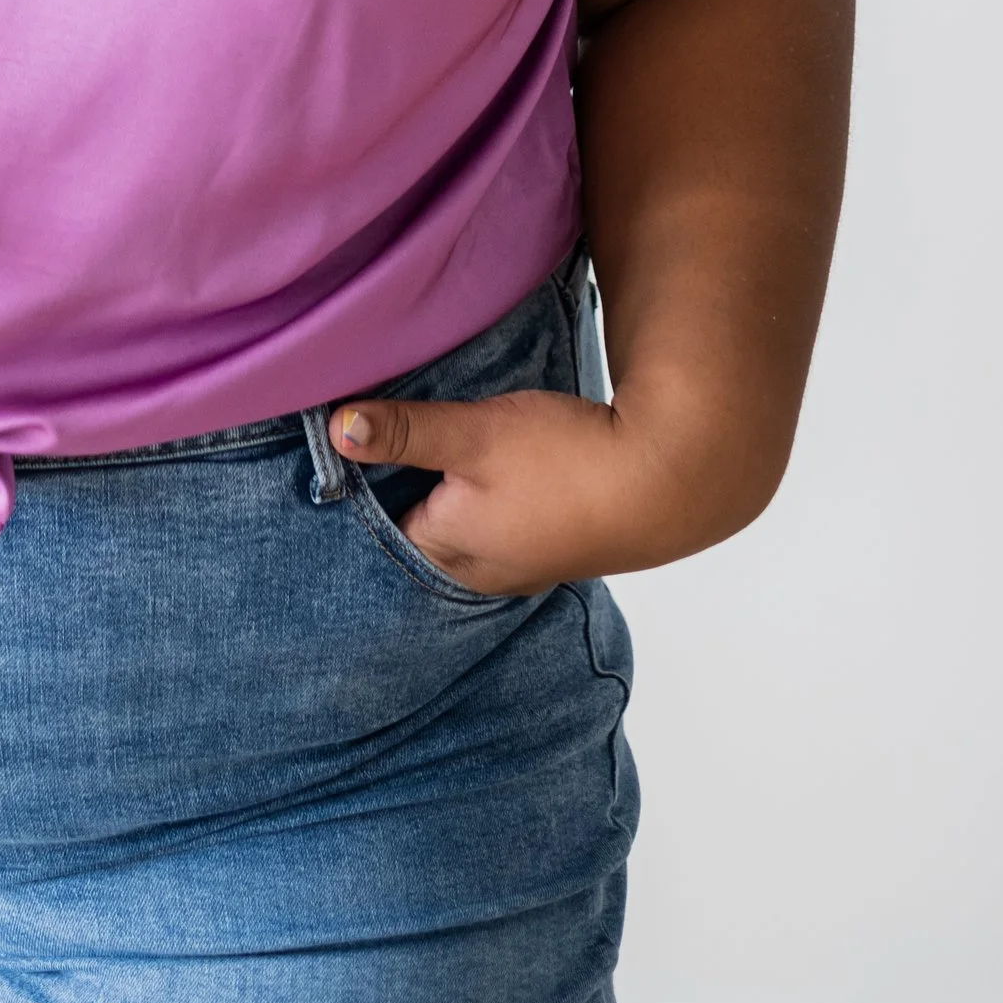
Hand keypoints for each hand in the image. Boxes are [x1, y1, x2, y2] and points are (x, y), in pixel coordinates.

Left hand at [329, 386, 738, 594]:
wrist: (667, 480)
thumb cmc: (564, 461)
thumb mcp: (472, 435)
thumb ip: (405, 432)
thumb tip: (335, 430)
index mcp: (449, 553)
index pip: (376, 527)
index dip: (357, 488)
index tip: (336, 451)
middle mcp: (480, 572)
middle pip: (416, 530)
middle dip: (396, 493)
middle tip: (373, 448)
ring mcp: (519, 563)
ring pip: (457, 527)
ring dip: (442, 494)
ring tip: (426, 452)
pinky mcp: (551, 543)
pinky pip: (493, 525)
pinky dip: (478, 499)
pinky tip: (483, 470)